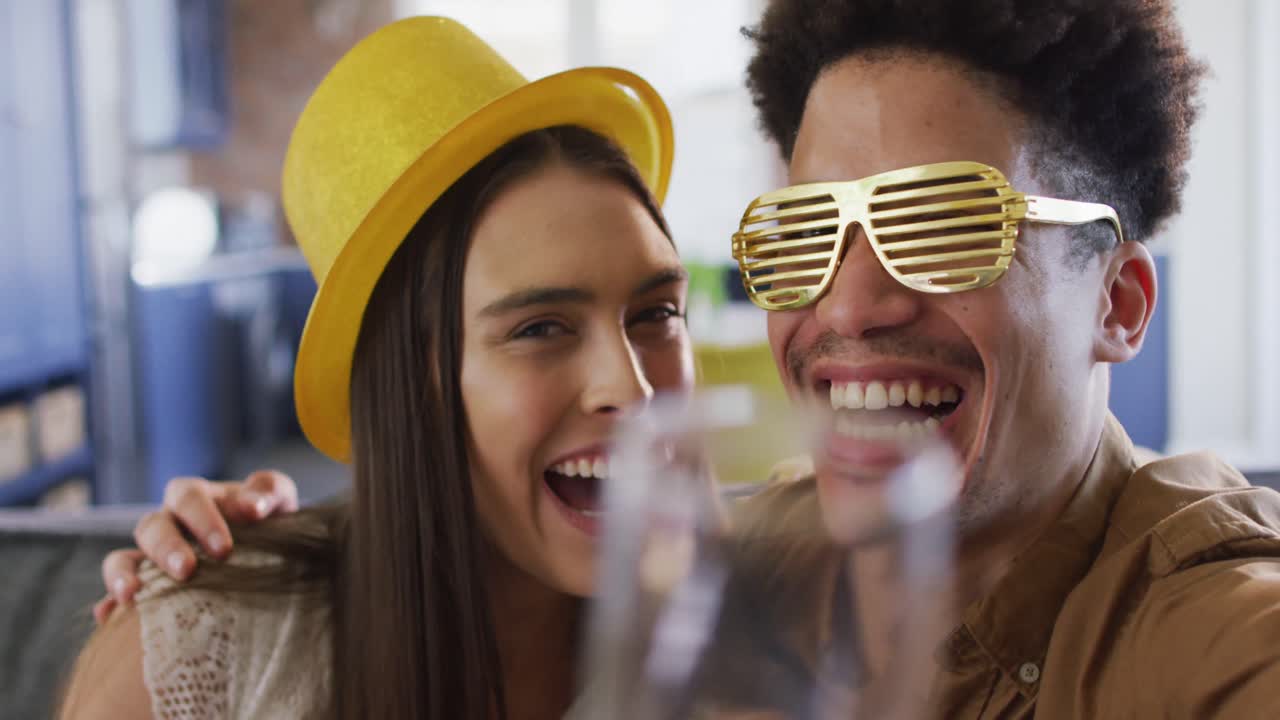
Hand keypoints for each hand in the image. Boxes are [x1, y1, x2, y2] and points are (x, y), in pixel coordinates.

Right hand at [92, 470, 298, 623]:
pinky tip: (109, 618)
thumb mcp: (275, 501)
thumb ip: (269, 492)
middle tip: (187, 571)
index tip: (224, 549)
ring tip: (131, 595)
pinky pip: (116, 594)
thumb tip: (255, 506)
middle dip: (167, 548)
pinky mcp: (144, 587)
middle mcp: (167, 523)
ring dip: (124, 573)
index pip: (186, 496)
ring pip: (123, 557)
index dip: (202, 519)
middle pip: (152, 526)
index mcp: (196, 497)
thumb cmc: (267, 521)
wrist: (268, 551)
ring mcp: (150, 556)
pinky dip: (109, 604)